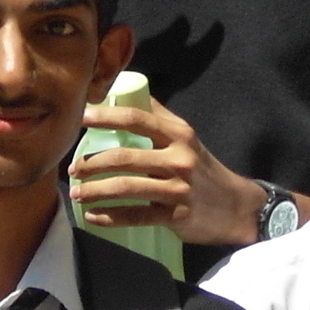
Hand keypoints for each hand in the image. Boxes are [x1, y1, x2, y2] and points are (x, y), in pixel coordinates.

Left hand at [68, 93, 266, 246]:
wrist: (237, 207)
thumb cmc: (205, 169)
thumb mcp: (188, 138)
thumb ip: (160, 117)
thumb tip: (129, 91)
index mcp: (178, 134)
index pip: (136, 119)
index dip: (105, 116)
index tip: (80, 117)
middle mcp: (179, 159)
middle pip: (124, 156)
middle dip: (91, 163)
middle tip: (72, 169)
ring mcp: (178, 189)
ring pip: (126, 187)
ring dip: (95, 191)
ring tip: (76, 193)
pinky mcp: (176, 216)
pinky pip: (136, 216)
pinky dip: (110, 217)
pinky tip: (92, 216)